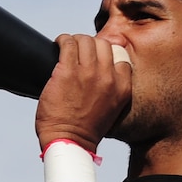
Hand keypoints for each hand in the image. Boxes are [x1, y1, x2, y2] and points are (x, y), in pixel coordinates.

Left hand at [35, 33, 131, 152]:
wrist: (69, 141)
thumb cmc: (86, 128)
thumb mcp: (112, 107)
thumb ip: (112, 87)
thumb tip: (103, 70)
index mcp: (123, 86)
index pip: (120, 55)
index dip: (106, 53)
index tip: (96, 57)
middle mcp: (108, 77)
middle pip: (103, 44)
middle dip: (91, 45)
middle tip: (79, 51)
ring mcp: (88, 73)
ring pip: (86, 41)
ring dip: (76, 40)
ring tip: (68, 46)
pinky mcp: (67, 72)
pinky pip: (68, 44)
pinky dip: (62, 40)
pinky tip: (58, 43)